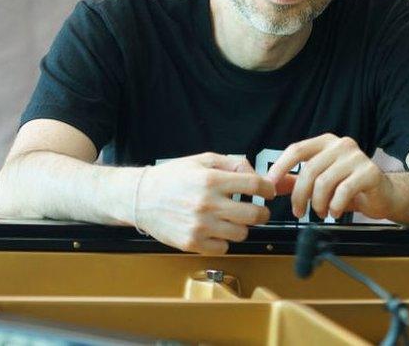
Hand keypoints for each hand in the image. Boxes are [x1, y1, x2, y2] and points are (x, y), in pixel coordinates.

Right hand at [133, 152, 274, 253]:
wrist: (140, 198)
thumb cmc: (171, 177)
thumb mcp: (201, 160)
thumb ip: (231, 163)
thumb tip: (255, 172)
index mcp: (211, 180)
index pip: (255, 185)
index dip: (268, 189)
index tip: (268, 192)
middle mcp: (207, 204)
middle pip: (254, 214)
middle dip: (261, 213)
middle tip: (257, 210)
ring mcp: (200, 226)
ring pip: (241, 234)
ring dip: (241, 227)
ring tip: (230, 219)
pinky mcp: (192, 243)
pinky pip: (224, 248)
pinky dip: (224, 241)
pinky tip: (215, 230)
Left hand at [266, 134, 394, 220]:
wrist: (384, 195)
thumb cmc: (350, 187)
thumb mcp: (320, 182)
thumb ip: (296, 181)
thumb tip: (271, 184)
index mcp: (326, 142)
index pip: (297, 149)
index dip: (280, 167)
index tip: (270, 185)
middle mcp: (341, 145)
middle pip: (309, 170)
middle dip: (300, 196)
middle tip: (298, 212)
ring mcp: (357, 157)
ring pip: (324, 182)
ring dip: (318, 204)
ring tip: (321, 213)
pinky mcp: (370, 172)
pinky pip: (343, 191)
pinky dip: (335, 206)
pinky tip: (335, 212)